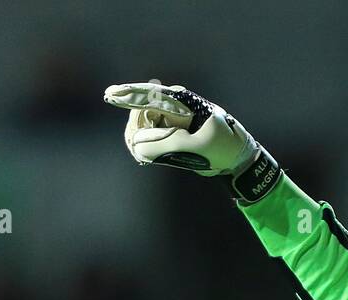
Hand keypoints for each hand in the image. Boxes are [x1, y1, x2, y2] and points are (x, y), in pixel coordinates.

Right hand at [103, 81, 279, 200]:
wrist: (237, 157)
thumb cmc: (224, 147)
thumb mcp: (200, 146)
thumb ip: (169, 144)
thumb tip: (139, 147)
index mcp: (183, 101)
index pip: (150, 95)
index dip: (129, 95)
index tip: (110, 95)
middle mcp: (173, 105)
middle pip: (140, 112)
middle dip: (139, 129)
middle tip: (141, 148)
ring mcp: (170, 118)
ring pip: (142, 126)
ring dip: (143, 140)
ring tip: (151, 154)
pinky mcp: (169, 131)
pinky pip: (148, 137)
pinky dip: (146, 146)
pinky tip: (148, 155)